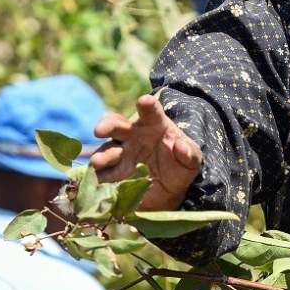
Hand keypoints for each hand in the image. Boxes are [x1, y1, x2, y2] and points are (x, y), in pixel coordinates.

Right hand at [89, 94, 201, 211]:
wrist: (170, 188)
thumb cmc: (181, 164)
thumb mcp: (192, 160)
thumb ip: (190, 153)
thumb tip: (181, 147)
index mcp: (154, 124)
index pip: (150, 111)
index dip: (147, 105)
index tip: (144, 101)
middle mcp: (133, 135)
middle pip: (117, 125)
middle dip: (107, 125)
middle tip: (99, 130)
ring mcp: (122, 153)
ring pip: (107, 149)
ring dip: (102, 156)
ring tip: (97, 162)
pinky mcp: (114, 171)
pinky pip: (103, 172)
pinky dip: (99, 176)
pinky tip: (98, 180)